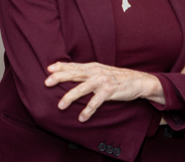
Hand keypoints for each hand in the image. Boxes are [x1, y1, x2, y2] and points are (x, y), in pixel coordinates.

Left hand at [46, 62, 164, 121]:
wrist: (138, 81)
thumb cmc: (116, 78)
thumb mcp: (101, 72)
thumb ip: (86, 72)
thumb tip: (69, 71)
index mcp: (92, 67)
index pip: (74, 66)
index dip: (61, 67)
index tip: (49, 69)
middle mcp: (96, 72)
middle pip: (75, 74)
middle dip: (60, 77)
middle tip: (46, 83)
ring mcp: (103, 81)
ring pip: (83, 88)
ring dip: (70, 96)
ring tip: (60, 106)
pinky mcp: (110, 91)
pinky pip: (96, 101)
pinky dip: (88, 110)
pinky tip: (82, 117)